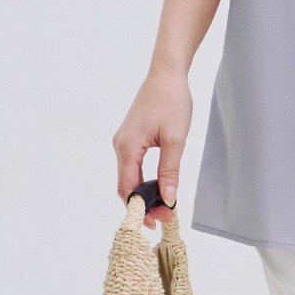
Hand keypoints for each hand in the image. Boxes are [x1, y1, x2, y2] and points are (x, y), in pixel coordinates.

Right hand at [113, 69, 192, 228]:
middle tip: (163, 216)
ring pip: (129, 176)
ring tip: (163, 204)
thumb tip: (168, 199)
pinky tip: (157, 184)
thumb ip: (169, 170)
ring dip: (144, 192)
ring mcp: (123, 141)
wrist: (167, 73)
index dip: (141, 209)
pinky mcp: (131, 137)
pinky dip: (143, 178)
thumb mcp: (175, 138)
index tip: (158, 222)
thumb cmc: (172, 100)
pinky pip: (132, 165)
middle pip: (126, 185)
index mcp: (127, 147)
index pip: (128, 189)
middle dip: (143, 204)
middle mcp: (120, 146)